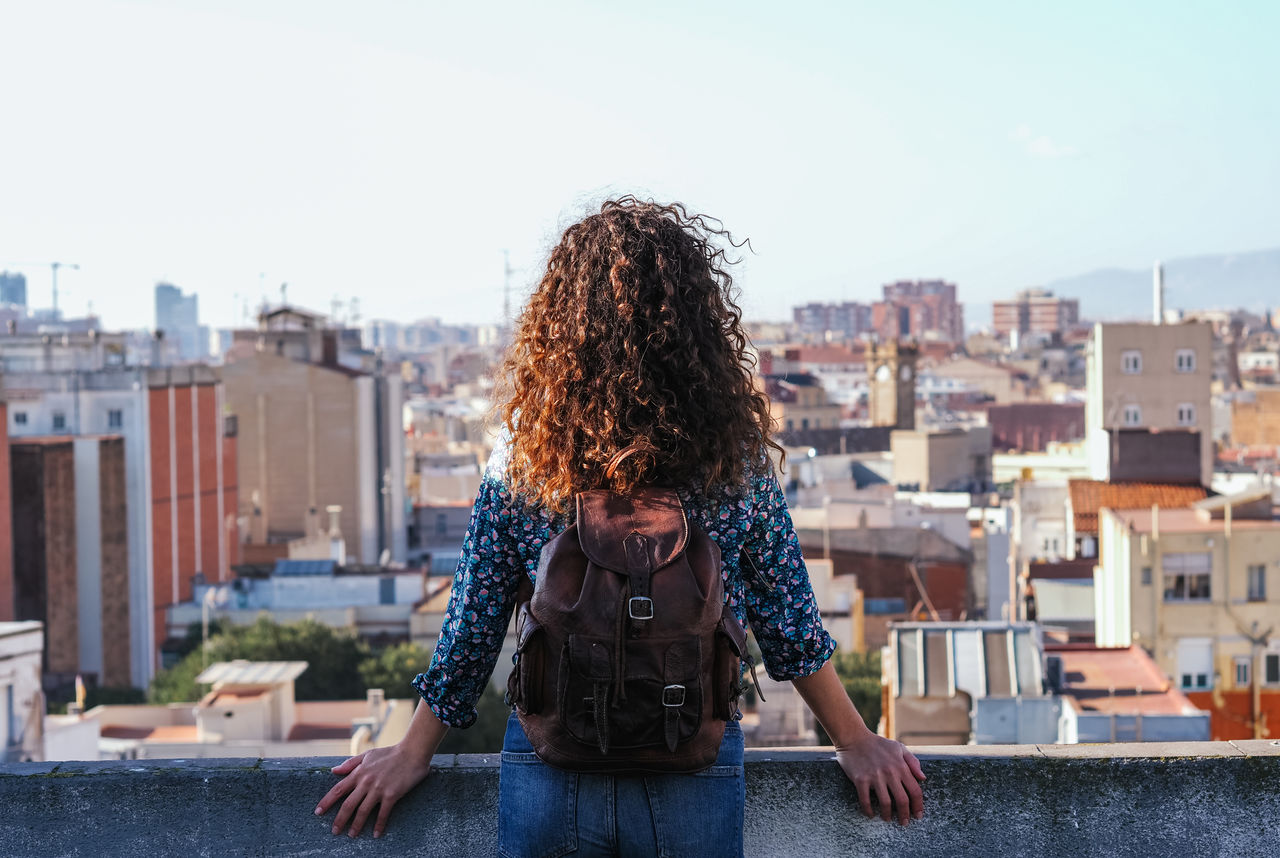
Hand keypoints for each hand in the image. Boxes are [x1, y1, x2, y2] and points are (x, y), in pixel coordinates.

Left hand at [314, 743, 432, 838]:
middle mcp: (366, 782)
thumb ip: (350, 763)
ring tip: (352, 835)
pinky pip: (383, 813)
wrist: (412, 751)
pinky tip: (376, 834)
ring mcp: (378, 789)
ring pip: (363, 811)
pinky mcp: (391, 794)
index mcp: (359, 773)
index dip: (327, 802)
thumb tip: (333, 771)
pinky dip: (379, 825)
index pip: (338, 789)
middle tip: (334, 831)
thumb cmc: (391, 753)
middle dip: (339, 820)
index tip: (318, 812)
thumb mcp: (368, 755)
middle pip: (348, 805)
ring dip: (356, 825)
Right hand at [835, 732, 925, 825]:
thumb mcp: (899, 748)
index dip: (918, 806)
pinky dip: (868, 810)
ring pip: (885, 803)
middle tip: (904, 822)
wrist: (853, 737)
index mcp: (900, 766)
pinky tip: (870, 814)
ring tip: (887, 819)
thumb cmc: (877, 743)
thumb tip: (922, 778)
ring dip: (887, 815)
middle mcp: (890, 773)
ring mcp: (875, 777)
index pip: (915, 791)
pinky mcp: (861, 779)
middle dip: (905, 815)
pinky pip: (865, 800)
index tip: (918, 815)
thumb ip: (912, 762)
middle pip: (902, 800)